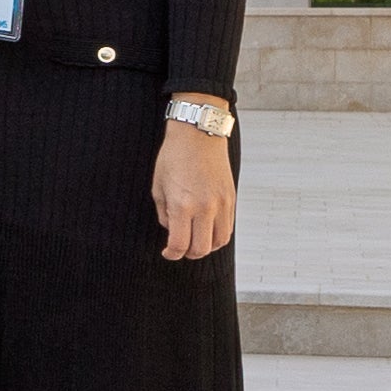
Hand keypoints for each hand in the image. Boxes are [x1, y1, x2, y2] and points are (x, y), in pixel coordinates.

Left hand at [157, 120, 236, 262]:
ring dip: (206, 246)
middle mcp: (205, 208)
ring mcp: (222, 204)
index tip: (167, 253)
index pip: (179, 244)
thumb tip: (172, 231)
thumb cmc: (174, 158)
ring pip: (219, 242)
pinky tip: (206, 229)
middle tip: (180, 250)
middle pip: (201, 249)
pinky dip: (217, 235)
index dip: (171, 254)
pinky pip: (228, 228)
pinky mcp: (232, 200)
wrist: (199, 136)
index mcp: (182, 205)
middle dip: (188, 254)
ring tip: (194, 240)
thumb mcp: (158, 187)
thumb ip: (164, 214)